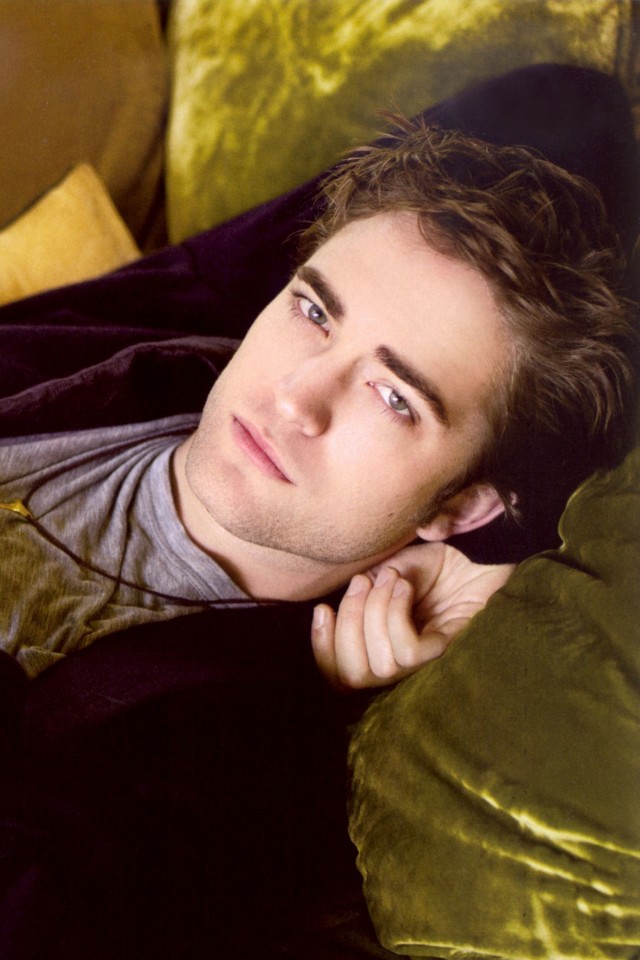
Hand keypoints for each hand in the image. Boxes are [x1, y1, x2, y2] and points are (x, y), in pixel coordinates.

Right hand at [311, 542, 513, 689]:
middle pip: (354, 677)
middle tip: (361, 584)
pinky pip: (409, 651)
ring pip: (380, 666)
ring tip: (390, 580)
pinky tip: (405, 587)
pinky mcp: (447, 650)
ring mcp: (424, 662)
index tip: (322, 609)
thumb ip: (359, 593)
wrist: (475, 550)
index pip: (339, 677)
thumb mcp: (384, 572)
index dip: (323, 650)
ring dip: (374, 614)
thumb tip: (335, 608)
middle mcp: (400, 663)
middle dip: (347, 626)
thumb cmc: (432, 563)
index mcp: (378, 648)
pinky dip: (397, 615)